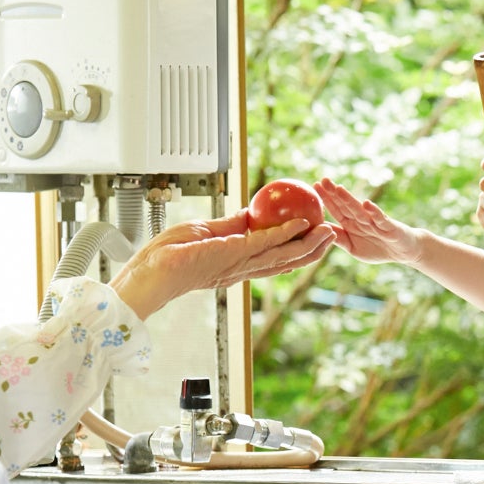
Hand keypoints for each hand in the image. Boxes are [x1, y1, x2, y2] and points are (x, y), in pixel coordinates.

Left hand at [113, 213, 334, 320]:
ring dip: (308, 244)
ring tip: (329, 232)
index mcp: (236, 267)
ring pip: (283, 256)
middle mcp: (242, 270)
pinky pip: (265, 243)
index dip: (295, 252)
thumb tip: (250, 213)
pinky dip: (285, 233)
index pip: (272, 261)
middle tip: (332, 236)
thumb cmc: (168, 254)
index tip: (312, 240)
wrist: (150, 270)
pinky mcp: (232, 255)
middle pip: (286, 262)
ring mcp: (238, 264)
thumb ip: (232, 225)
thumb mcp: (206, 232)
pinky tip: (301, 224)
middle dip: (312, 251)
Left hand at [317, 179, 425, 264]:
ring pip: (360, 210)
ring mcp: (376, 222)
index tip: (314, 187)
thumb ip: (339, 238)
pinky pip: (381, 219)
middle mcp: (362, 220)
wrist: (405, 252)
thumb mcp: (354, 248)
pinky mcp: (389, 228)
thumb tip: (320, 230)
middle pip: (346, 205)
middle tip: (323, 180)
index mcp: (352, 224)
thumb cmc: (379, 248)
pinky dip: (374, 212)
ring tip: (338, 189)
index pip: (337, 209)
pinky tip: (366, 204)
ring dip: (349, 199)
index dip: (326, 199)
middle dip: (334, 193)